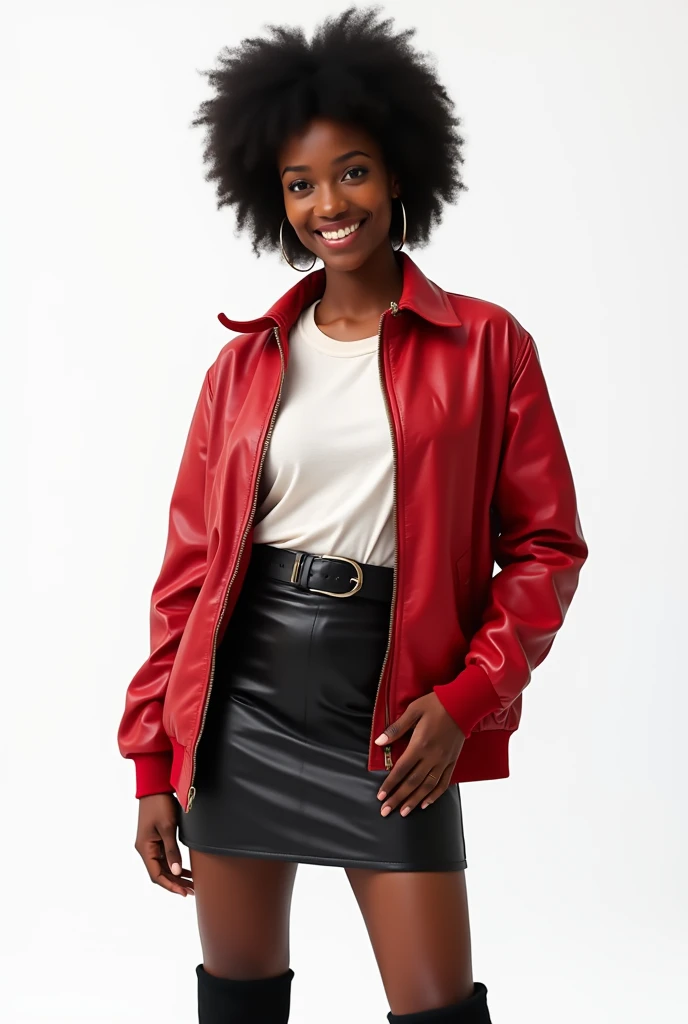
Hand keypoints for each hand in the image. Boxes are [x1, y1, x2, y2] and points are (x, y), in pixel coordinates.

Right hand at [135, 793, 193, 895]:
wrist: (155, 787)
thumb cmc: (160, 805)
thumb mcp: (168, 828)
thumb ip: (172, 850)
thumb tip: (176, 872)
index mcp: (145, 848)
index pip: (156, 875)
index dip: (170, 885)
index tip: (183, 893)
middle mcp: (145, 849)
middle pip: (160, 872)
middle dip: (176, 883)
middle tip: (192, 891)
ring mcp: (151, 844)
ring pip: (163, 866)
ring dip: (176, 875)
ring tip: (192, 883)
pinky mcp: (156, 838)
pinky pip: (165, 856)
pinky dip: (175, 864)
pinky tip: (185, 870)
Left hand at [373, 692, 464, 816]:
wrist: (463, 703)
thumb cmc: (436, 704)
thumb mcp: (413, 710)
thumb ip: (396, 728)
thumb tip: (379, 741)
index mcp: (419, 745)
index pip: (401, 770)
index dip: (389, 784)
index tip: (381, 796)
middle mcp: (431, 757)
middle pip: (412, 783)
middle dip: (398, 798)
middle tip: (386, 811)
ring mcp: (443, 761)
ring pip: (427, 786)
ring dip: (414, 800)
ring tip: (404, 812)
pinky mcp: (452, 761)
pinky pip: (444, 782)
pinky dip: (435, 795)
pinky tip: (426, 803)